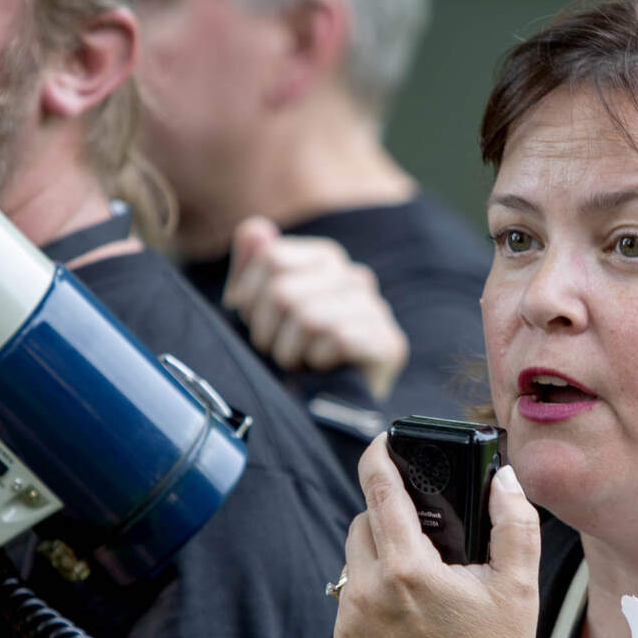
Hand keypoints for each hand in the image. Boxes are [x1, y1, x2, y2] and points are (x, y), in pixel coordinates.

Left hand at [222, 216, 408, 400]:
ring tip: (298, 363)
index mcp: (325, 258)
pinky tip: (322, 369)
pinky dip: (318, 362)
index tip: (253, 323)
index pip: (271, 258)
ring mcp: (376, 308)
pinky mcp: (389, 343)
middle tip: (276, 351)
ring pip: (308, 317)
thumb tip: (255, 228)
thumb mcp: (259, 309)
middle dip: (266, 332)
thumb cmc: (292, 353)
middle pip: (284, 291)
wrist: (328, 408)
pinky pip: (338, 340)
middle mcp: (355, 276)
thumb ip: (253, 266)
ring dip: (290, 352)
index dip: (249, 299)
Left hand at [331, 436, 541, 637]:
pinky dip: (370, 598)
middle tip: (421, 538)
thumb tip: (503, 479)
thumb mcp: (519, 583)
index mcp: (408, 568)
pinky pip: (348, 602)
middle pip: (363, 524)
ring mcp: (351, 621)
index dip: (378, 457)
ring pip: (353, 562)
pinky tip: (403, 615)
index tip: (381, 442)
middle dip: (388, 519)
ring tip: (415, 580)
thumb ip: (513, 521)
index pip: (380, 491)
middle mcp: (370, 591)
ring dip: (377, 559)